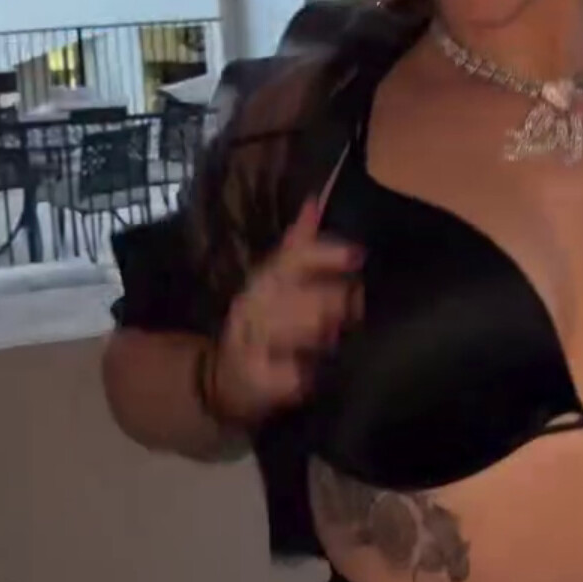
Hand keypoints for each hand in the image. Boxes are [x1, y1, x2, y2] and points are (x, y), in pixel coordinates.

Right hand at [208, 196, 363, 427]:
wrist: (224, 378)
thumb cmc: (268, 324)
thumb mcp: (279, 282)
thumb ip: (301, 246)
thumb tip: (314, 201)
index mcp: (266, 278)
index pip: (293, 257)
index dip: (325, 255)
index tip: (358, 256)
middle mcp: (253, 305)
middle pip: (293, 294)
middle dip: (330, 301)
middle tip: (354, 311)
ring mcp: (249, 343)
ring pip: (284, 330)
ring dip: (316, 336)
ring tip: (335, 339)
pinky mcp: (251, 380)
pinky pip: (282, 376)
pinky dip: (299, 378)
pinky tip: (312, 378)